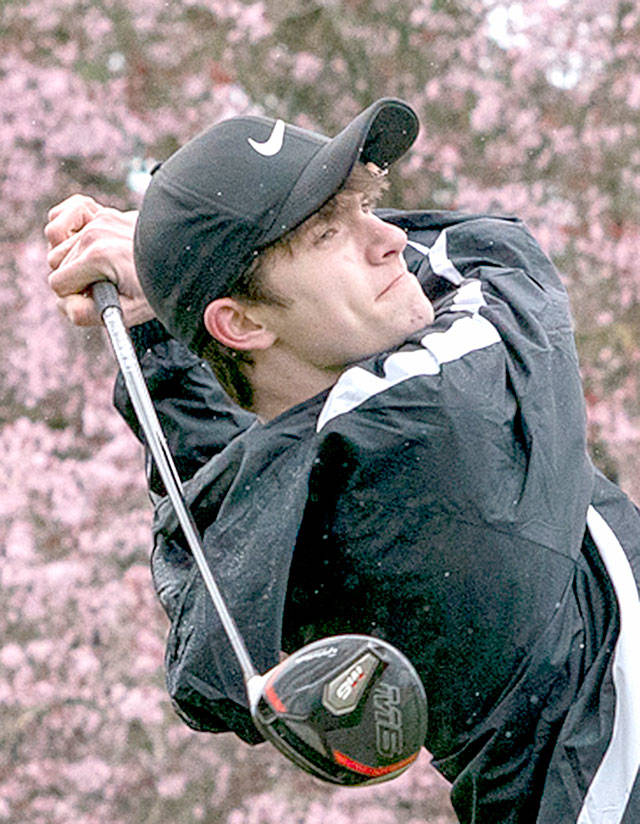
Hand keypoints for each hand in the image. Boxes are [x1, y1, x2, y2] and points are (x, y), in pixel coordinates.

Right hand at [46, 195, 155, 327]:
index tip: (97, 298)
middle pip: (56, 264)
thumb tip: (66, 305)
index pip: (59, 284)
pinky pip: (61, 217)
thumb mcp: (128, 311)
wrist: (183, 259)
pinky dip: (65, 228)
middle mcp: (94, 233)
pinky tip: (84, 246)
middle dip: (74, 279)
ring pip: (57, 245)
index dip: (75, 297)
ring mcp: (98, 219)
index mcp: (97, 256)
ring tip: (99, 270)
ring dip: (72, 260)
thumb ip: (90, 314)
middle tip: (102, 285)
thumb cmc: (157, 287)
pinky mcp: (102, 213)